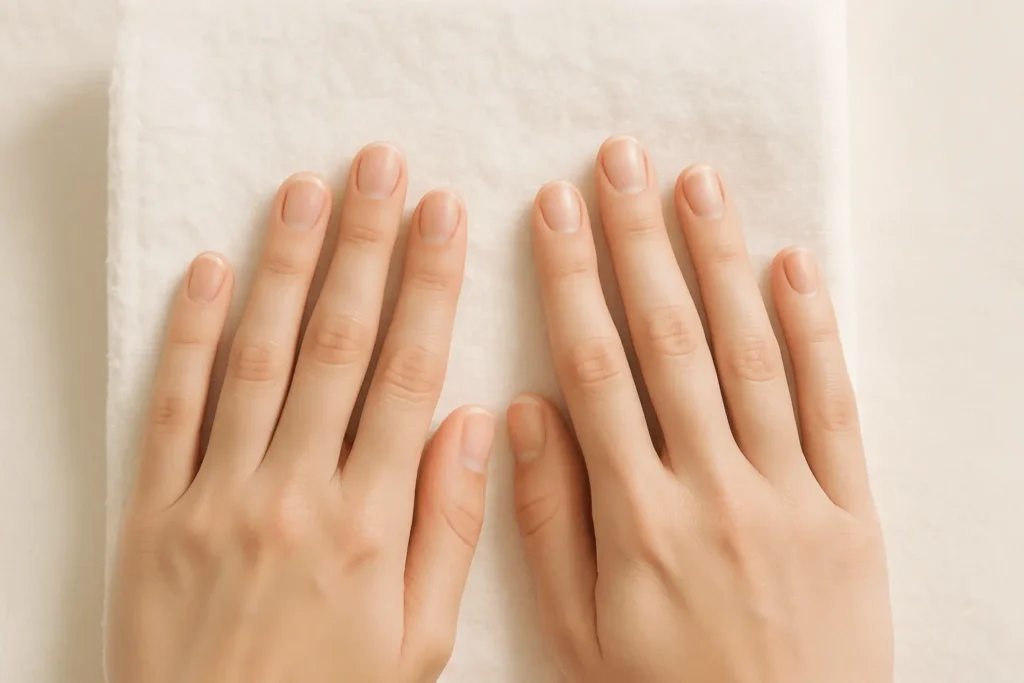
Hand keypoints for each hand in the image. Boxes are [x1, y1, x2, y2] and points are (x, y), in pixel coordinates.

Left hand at [107, 144, 492, 682]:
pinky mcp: (154, 513)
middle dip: (365, 247)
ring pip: (258, 357)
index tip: (442, 216)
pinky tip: (208, 271)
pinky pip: (171, 408)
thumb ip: (448, 531)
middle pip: (338, 345)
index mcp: (371, 522)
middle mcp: (295, 492)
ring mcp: (218, 496)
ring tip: (306, 192)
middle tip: (379, 168)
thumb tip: (473, 426)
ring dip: (285, 267)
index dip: (428, 286)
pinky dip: (186, 334)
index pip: (410, 374)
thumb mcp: (418, 645)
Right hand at [508, 137, 892, 682]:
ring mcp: (790, 496)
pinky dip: (814, 333)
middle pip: (669, 342)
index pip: (594, 370)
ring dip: (719, 262)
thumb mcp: (578, 633)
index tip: (553, 212)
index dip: (570, 281)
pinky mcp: (850, 512)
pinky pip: (832, 408)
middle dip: (639, 242)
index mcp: (637, 518)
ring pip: (749, 356)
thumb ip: (549, 521)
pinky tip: (790, 267)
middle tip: (620, 163)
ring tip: (696, 184)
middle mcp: (713, 490)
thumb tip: (524, 412)